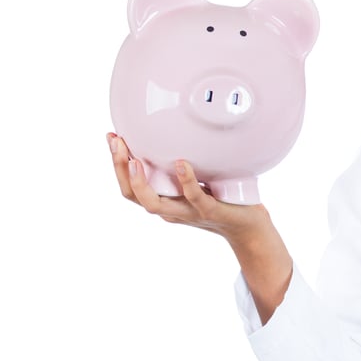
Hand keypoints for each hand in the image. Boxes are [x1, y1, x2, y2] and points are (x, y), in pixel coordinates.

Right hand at [106, 131, 293, 323]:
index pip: (130, 187)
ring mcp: (188, 213)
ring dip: (140, 182)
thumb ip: (182, 165)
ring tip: (135, 160)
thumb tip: (175, 132)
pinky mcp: (210, 212)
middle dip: (119, 168)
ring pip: (154, 204)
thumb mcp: (197, 180)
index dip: (116, 164)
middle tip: (116, 142)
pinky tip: (180, 163)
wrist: (248, 228)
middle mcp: (171, 210)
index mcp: (164, 202)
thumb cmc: (222, 199)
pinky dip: (186, 181)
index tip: (111, 137)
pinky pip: (194, 198)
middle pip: (133, 196)